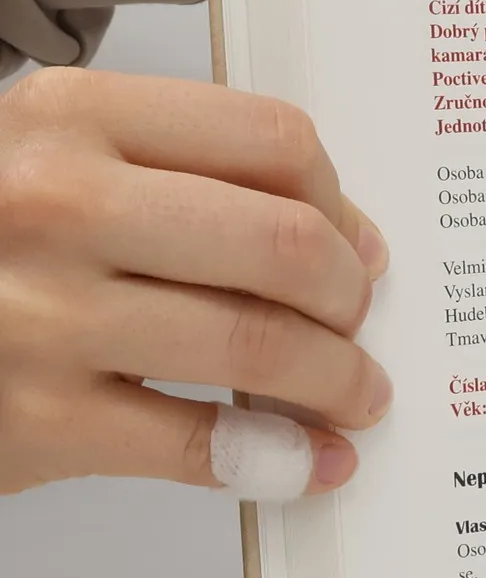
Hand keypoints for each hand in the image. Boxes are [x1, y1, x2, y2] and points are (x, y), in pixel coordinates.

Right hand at [0, 68, 390, 495]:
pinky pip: (200, 443)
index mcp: (70, 116)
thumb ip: (183, 174)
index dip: (339, 202)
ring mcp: (39, 314)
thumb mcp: (54, 160)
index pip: (272, 140)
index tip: (357, 245)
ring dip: (336, 379)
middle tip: (358, 326)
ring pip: (258, 342)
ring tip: (355, 393)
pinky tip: (310, 460)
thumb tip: (347, 240)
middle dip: (349, 299)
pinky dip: (279, 458)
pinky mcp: (34, 418)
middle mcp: (53, 203)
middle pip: (284, 243)